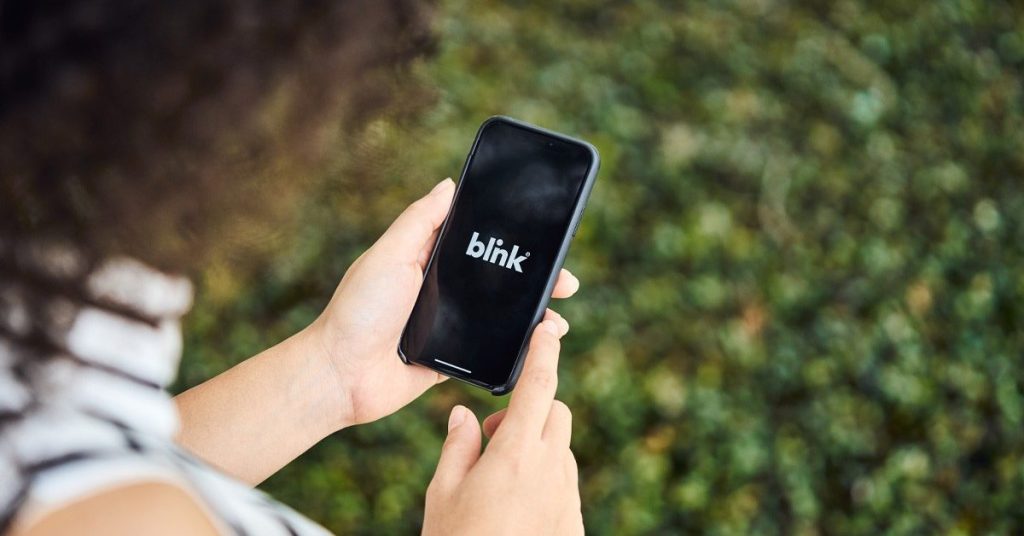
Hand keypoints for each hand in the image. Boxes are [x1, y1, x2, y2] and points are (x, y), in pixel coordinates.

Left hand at [309, 178, 579, 427]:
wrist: (341, 375)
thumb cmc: (359, 310)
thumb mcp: (390, 254)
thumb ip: (421, 220)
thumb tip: (451, 183)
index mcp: (428, 260)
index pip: (478, 242)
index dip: (511, 238)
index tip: (544, 235)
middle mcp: (441, 290)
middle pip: (498, 280)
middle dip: (535, 279)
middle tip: (566, 281)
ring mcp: (449, 325)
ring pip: (501, 316)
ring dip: (533, 315)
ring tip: (558, 318)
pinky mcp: (451, 358)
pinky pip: (491, 351)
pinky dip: (517, 348)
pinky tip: (538, 346)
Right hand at [422, 320, 582, 535]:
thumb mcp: (442, 494)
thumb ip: (457, 446)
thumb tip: (465, 416)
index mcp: (516, 453)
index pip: (538, 386)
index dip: (544, 351)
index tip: (550, 329)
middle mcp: (551, 469)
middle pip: (556, 413)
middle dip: (531, 411)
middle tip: (494, 440)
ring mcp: (567, 497)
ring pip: (562, 449)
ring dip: (537, 448)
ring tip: (498, 483)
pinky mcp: (574, 522)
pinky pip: (564, 484)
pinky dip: (544, 481)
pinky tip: (513, 510)